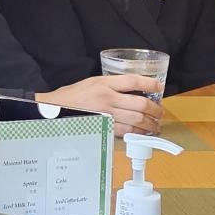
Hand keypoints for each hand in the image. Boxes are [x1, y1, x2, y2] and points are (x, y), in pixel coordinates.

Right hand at [35, 74, 162, 136]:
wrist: (55, 110)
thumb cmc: (72, 96)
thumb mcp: (92, 82)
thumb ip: (111, 84)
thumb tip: (133, 90)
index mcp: (104, 83)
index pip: (133, 81)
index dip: (150, 83)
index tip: (159, 86)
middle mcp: (107, 98)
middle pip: (140, 103)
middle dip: (155, 109)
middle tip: (160, 111)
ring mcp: (107, 115)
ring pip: (136, 120)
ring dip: (150, 123)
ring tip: (155, 124)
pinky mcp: (104, 128)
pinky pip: (126, 132)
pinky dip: (138, 133)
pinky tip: (143, 133)